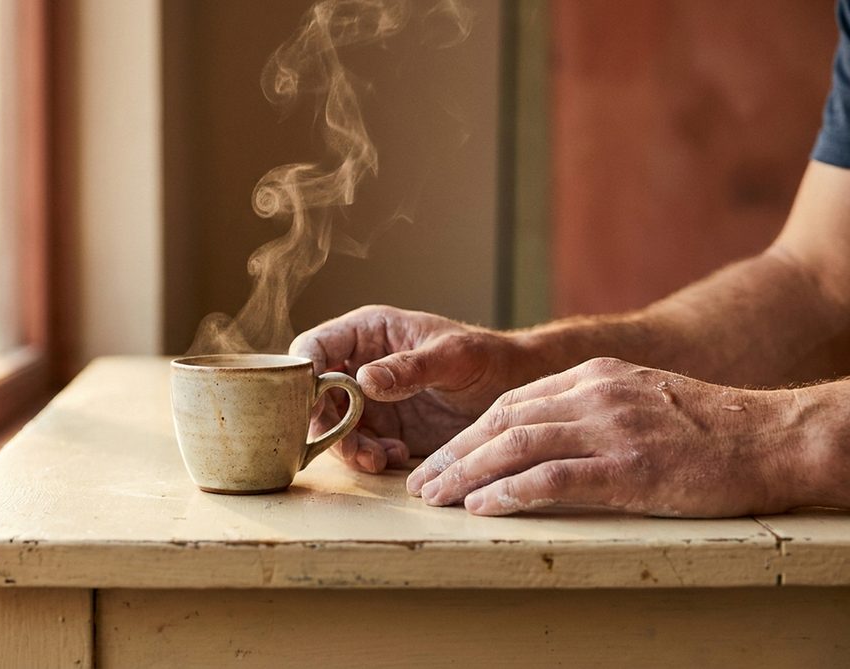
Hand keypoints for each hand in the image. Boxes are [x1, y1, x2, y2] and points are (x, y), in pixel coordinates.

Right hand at [289, 305, 539, 472]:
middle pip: (315, 394)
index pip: (315, 347)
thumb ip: (410, 368)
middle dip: (324, 422)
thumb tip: (363, 380)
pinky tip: (395, 457)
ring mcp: (368, 400)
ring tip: (378, 458)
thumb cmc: (488, 358)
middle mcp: (360, 364)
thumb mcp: (454, 357)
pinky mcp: (383, 429)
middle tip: (348, 444)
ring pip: (332, 425)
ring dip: (347, 446)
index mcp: (369, 332)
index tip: (311, 402)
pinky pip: (358, 447)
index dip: (303, 374)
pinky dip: (368, 457)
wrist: (515, 391)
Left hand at [406, 357, 812, 516]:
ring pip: (516, 446)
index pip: (512, 403)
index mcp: (593, 376)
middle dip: (454, 453)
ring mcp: (610, 430)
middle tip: (423, 481)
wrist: (772, 436)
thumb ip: (591, 407)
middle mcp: (594, 396)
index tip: (441, 458)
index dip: (468, 434)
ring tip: (437, 497)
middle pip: (502, 422)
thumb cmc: (708, 426)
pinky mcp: (629, 467)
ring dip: (467, 473)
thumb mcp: (640, 397)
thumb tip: (541, 433)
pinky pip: (553, 478)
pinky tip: (483, 506)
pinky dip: (510, 492)